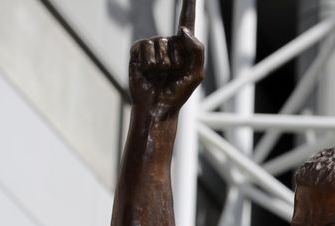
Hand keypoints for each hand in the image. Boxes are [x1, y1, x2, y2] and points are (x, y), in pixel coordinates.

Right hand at [129, 0, 204, 116]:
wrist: (158, 107)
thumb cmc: (178, 93)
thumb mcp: (196, 73)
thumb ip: (196, 50)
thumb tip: (181, 30)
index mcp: (184, 47)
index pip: (186, 20)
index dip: (188, 5)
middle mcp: (167, 43)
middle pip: (174, 40)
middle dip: (176, 60)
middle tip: (171, 75)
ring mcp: (151, 46)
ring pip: (160, 43)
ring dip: (162, 63)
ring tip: (160, 75)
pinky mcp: (137, 51)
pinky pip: (145, 47)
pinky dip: (149, 62)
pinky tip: (148, 72)